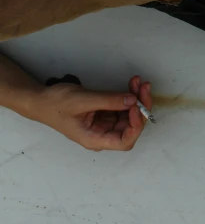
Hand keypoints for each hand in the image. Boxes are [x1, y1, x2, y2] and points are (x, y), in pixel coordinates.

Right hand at [34, 75, 152, 150]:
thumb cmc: (57, 104)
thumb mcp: (83, 100)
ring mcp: (104, 124)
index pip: (124, 141)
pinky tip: (131, 84)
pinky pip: (121, 107)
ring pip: (128, 115)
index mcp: (95, 139)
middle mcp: (102, 134)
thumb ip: (108, 101)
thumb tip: (133, 100)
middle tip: (143, 87)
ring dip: (135, 98)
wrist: (41, 100)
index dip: (136, 125)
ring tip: (138, 82)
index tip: (136, 106)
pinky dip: (128, 95)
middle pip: (130, 126)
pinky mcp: (103, 114)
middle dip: (140, 106)